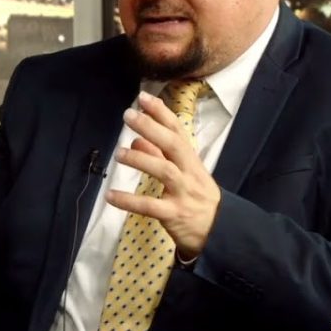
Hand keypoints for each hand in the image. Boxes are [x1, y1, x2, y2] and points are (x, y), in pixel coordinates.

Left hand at [104, 90, 221, 258]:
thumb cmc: (197, 199)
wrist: (219, 232)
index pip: (178, 131)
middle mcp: (189, 173)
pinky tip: (111, 196)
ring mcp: (183, 194)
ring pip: (164, 171)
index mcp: (191, 161)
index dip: (162, 113)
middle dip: (151, 128)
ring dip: (140, 159)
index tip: (144, 98)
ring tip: (118, 153)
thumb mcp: (183, 175)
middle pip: (173, 145)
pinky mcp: (175, 215)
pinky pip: (150, 207)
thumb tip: (136, 140)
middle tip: (129, 115)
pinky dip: (129, 201)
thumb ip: (159, 156)